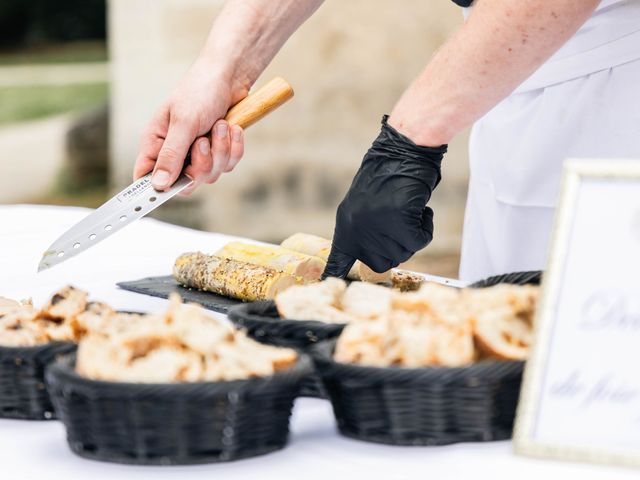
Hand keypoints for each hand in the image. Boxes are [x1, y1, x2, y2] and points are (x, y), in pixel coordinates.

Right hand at [133, 58, 247, 194]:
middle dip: (202, 165)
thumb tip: (158, 185)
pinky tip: (232, 128)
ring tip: (220, 125)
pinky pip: (228, 164)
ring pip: (210, 175)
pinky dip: (234, 147)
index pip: (146, 177)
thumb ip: (171, 155)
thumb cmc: (199, 92)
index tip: (172, 187)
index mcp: (156, 143)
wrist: (229, 78)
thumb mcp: (183, 123)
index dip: (156, 189)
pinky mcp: (218, 152)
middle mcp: (175, 152)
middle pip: (186, 183)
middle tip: (203, 141)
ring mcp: (198, 154)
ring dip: (220, 150)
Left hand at [323, 116, 446, 278]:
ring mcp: (377, 227)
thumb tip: (377, 258)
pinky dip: (426, 226)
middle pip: (381, 263)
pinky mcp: (398, 222)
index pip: (337, 260)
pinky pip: (419, 240)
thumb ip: (367, 230)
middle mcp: (357, 229)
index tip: (322, 287)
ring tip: (409, 209)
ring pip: (404, 253)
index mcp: (346, 225)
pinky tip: (421, 209)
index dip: (332, 276)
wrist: (404, 150)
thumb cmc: (390, 174)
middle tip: (402, 224)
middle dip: (397, 248)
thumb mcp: (367, 205)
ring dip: (413, 234)